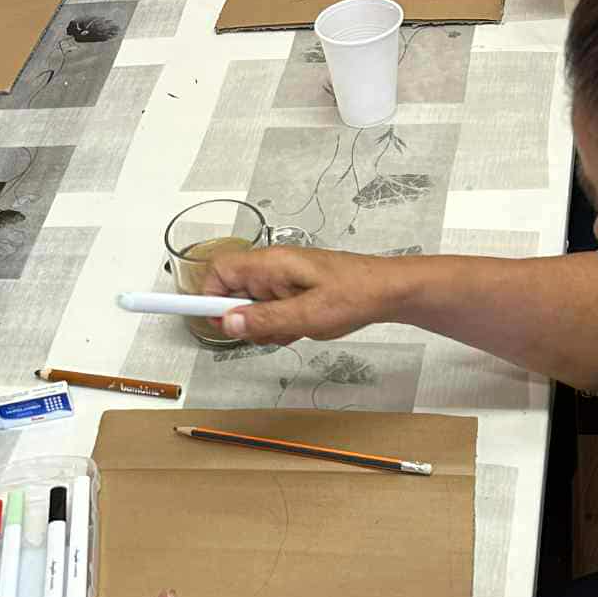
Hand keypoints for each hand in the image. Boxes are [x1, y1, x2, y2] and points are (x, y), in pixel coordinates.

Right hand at [200, 242, 412, 344]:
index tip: (213, 322)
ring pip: (252, 306)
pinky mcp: (293, 290)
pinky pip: (272, 310)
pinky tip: (302, 327)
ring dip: (265, 325)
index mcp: (271, 264)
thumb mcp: (308, 315)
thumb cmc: (355, 293)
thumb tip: (228, 323)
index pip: (219, 271)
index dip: (209, 297)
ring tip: (294, 329)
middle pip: (233, 293)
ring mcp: (283, 279)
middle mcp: (272, 268)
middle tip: (269, 332)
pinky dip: (280, 324)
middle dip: (244, 319)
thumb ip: (265, 320)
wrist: (388, 291)